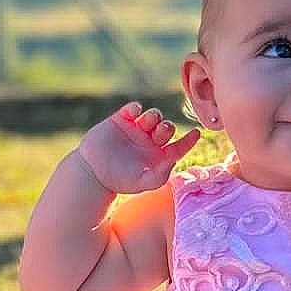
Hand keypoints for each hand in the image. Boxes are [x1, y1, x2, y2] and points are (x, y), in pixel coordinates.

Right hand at [75, 101, 200, 194]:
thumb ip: (160, 175)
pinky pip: (133, 108)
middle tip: (160, 132)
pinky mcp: (120, 120)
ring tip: (146, 124)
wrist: (93, 173)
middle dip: (167, 128)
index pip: (179, 146)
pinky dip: (136, 108)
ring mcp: (136, 129)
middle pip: (167, 128)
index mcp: (158, 156)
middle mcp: (150, 141)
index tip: (197, 132)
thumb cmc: (119, 181)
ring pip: (153, 116)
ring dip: (154, 117)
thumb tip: (173, 161)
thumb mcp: (143, 182)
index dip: (189, 140)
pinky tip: (134, 113)